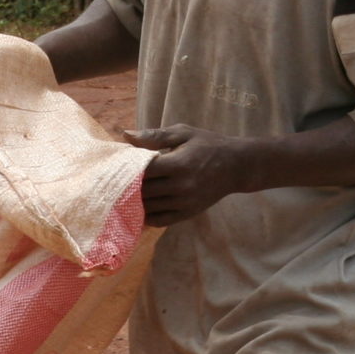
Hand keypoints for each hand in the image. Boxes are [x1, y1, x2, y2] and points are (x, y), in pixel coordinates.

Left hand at [124, 125, 251, 225]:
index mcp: (178, 164)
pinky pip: (160, 220)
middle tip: (117, 181)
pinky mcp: (188, 213)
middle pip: (143, 190)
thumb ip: (154, 136)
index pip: (143, 171)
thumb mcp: (183, 133)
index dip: (128, 169)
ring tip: (125, 193)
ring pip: (149, 207)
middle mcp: (181, 186)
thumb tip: (125, 135)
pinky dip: (146, 216)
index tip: (120, 165)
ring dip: (134, 202)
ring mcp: (184, 203)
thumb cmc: (207, 145)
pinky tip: (139, 208)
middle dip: (128, 186)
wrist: (236, 166)